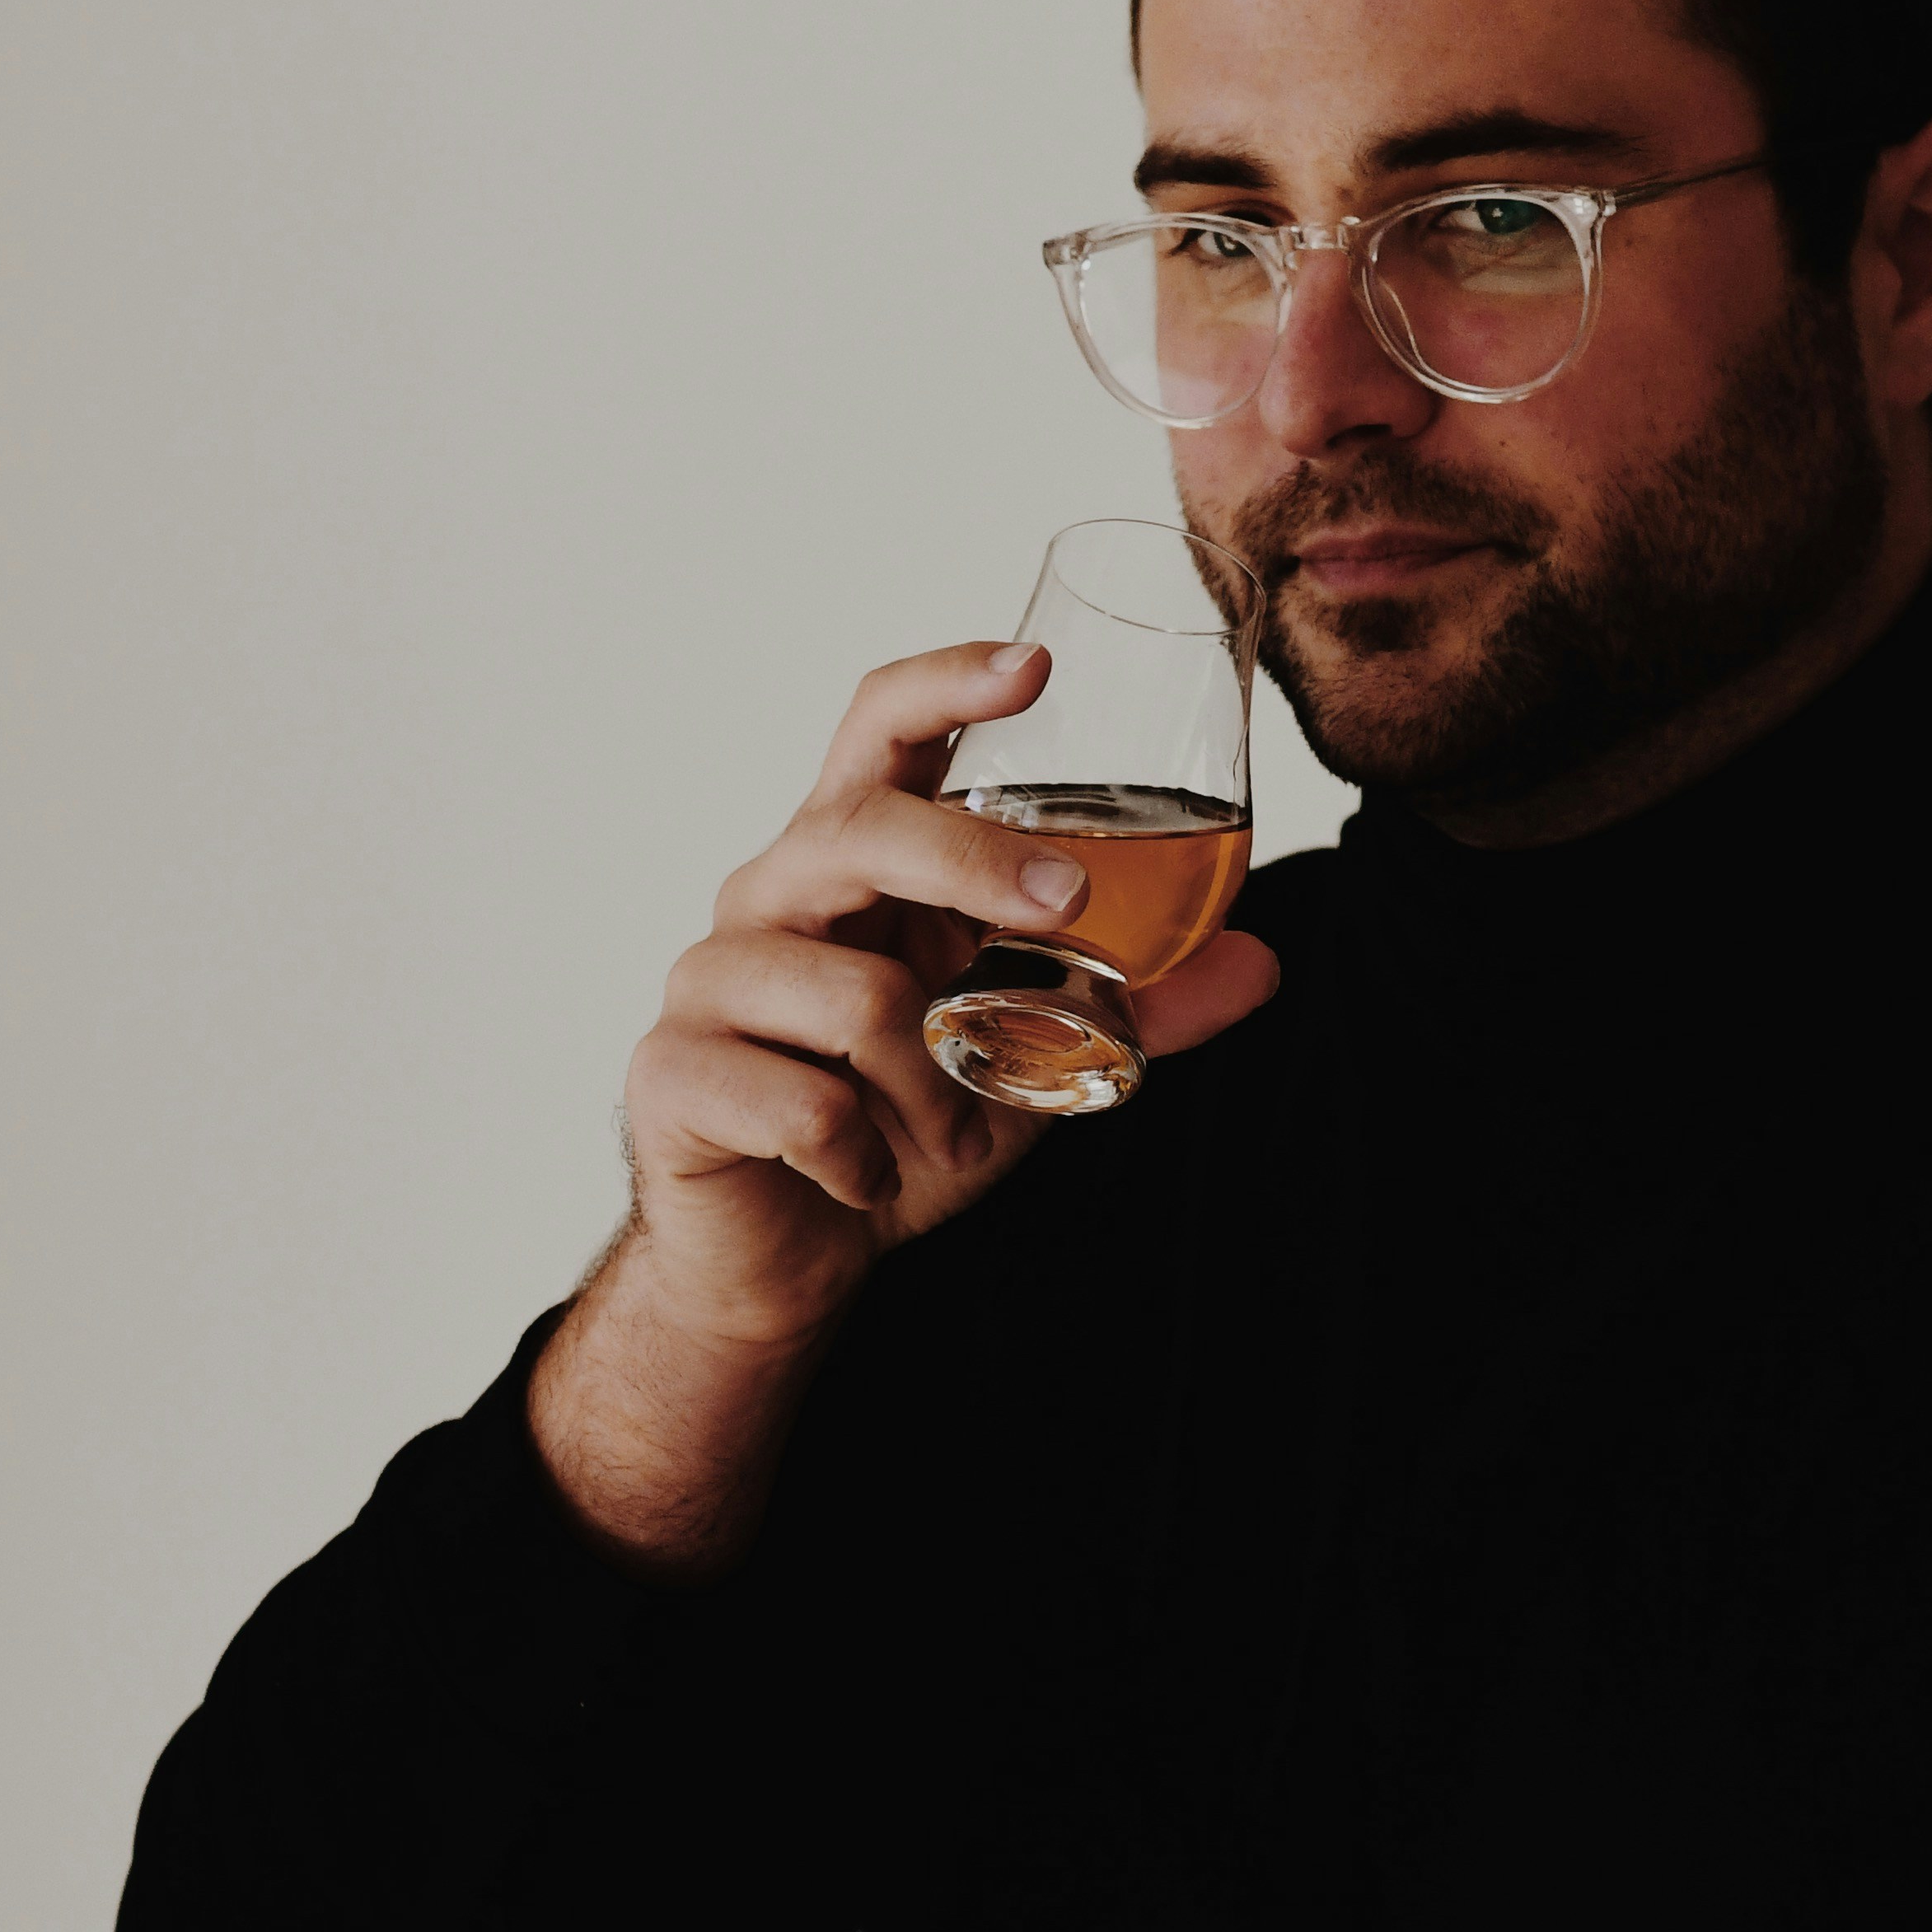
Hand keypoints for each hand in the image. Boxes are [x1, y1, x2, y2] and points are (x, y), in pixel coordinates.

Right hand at [532, 642, 1286, 1569]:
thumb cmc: (892, 1130)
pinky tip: (863, 1180)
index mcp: (849, 865)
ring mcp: (710, 982)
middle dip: (972, 861)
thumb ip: (1134, 1010)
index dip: (946, 683)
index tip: (1035, 667)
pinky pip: (802, 1103)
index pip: (878, 731)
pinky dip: (863, 1156)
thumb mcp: (1032, 1064)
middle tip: (1066, 909)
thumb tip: (1260, 961)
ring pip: (848, 992)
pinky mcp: (671, 1076)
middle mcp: (769, 898)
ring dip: (931, 1082)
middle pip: (857, 827)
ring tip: (943, 1132)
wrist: (781, 1264)